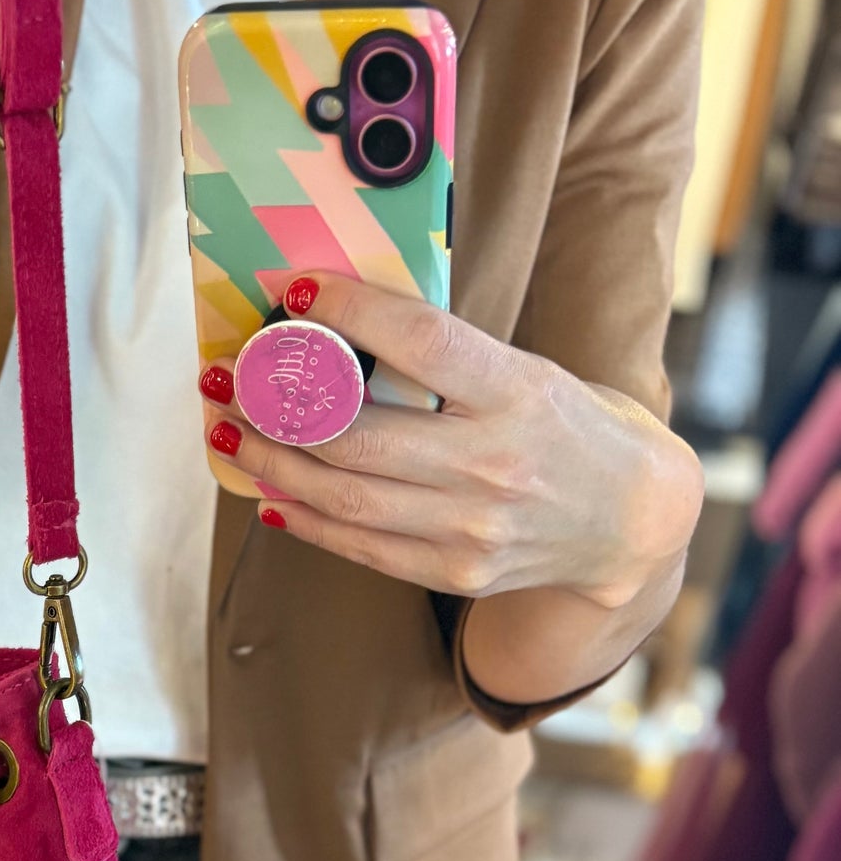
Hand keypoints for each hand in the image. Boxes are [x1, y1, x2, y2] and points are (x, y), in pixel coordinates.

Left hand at [203, 274, 702, 615]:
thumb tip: (346, 330)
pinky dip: (306, 518)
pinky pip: (360, 544)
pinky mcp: (456, 570)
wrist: (629, 521)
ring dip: (274, 465)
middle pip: (358, 435)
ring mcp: (472, 527)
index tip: (293, 291)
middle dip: (278, 408)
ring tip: (231, 436)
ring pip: (345, 496)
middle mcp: (494, 464)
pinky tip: (270, 492)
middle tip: (232, 382)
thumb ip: (453, 361)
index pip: (421, 342)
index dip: (349, 312)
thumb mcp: (530, 373)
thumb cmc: (568, 428)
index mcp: (519, 393)